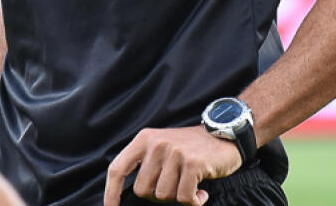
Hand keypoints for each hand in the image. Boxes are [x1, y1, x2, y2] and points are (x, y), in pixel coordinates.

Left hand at [103, 126, 242, 205]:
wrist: (224, 135)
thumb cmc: (190, 148)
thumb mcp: (162, 146)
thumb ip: (145, 164)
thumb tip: (130, 193)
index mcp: (144, 139)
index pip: (118, 168)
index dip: (111, 192)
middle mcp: (156, 144)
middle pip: (142, 190)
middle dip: (158, 196)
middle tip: (175, 187)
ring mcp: (174, 152)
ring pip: (163, 196)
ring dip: (178, 197)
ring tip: (190, 184)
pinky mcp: (192, 163)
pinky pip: (184, 198)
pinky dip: (194, 201)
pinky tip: (201, 191)